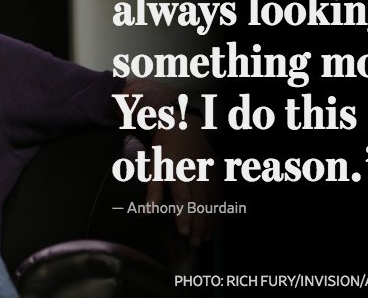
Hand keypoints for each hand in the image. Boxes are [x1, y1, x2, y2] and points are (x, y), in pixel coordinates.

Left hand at [146, 121, 219, 246]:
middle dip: (199, 225)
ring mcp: (208, 172)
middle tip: (196, 243)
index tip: (185, 232)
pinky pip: (220, 192)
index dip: (185, 216)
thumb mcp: (153, 165)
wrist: (183, 124)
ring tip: (207, 237)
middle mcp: (196, 173)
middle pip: (200, 203)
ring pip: (212, 200)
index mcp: (178, 171)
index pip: (183, 198)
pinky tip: (217, 220)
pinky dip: (219, 208)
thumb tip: (147, 212)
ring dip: (211, 220)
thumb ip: (153, 190)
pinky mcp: (216, 171)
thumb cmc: (165, 145)